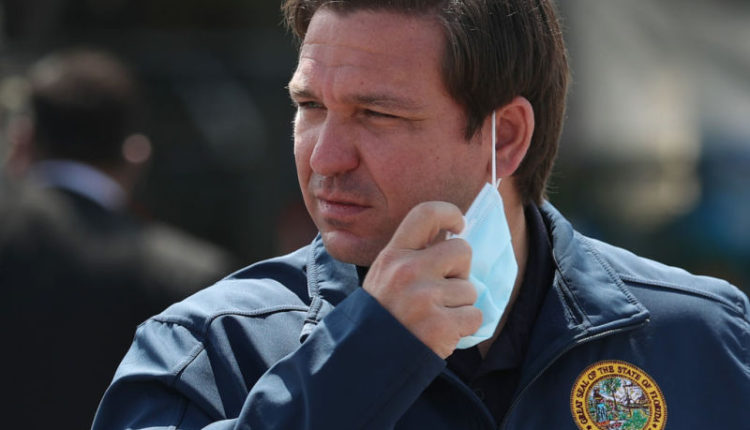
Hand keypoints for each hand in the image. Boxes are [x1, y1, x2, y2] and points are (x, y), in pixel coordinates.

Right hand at [363, 201, 481, 357]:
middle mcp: (408, 271)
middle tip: (443, 288)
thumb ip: (413, 255)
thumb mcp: (385, 275)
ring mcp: (425, 298)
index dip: (450, 213)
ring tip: (434, 315)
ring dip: (459, 304)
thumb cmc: (384, 312)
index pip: (427, 214)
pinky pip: (474, 315)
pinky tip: (441, 330)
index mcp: (393, 255)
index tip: (458, 225)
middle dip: (461, 270)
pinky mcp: (441, 325)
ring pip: (470, 289)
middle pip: (462, 250)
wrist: (370, 357)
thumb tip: (452, 235)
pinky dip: (464, 325)